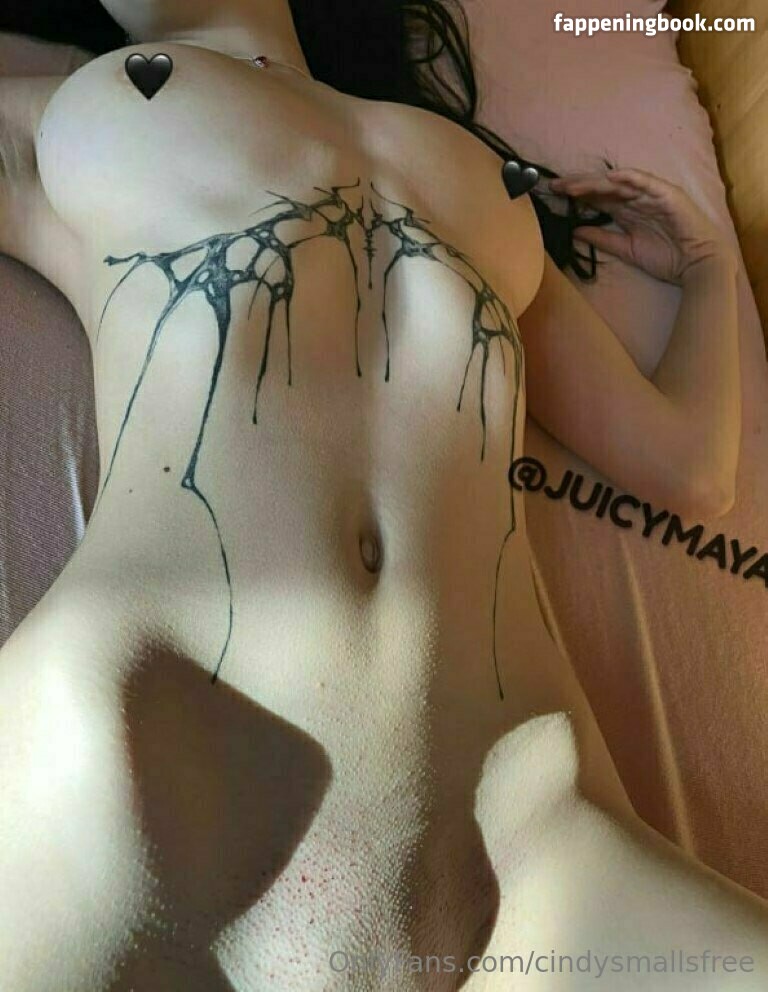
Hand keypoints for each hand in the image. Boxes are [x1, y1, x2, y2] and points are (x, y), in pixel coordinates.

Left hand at [549, 167, 735, 284]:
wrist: (697, 265)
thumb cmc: (666, 257)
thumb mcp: (626, 249)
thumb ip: (601, 239)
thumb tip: (574, 231)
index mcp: (627, 211)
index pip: (597, 198)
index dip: (576, 195)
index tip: (553, 195)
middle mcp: (636, 199)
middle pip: (603, 187)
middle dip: (579, 185)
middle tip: (554, 185)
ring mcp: (651, 194)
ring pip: (618, 183)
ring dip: (595, 182)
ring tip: (572, 185)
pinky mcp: (667, 194)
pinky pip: (645, 182)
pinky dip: (629, 178)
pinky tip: (610, 178)